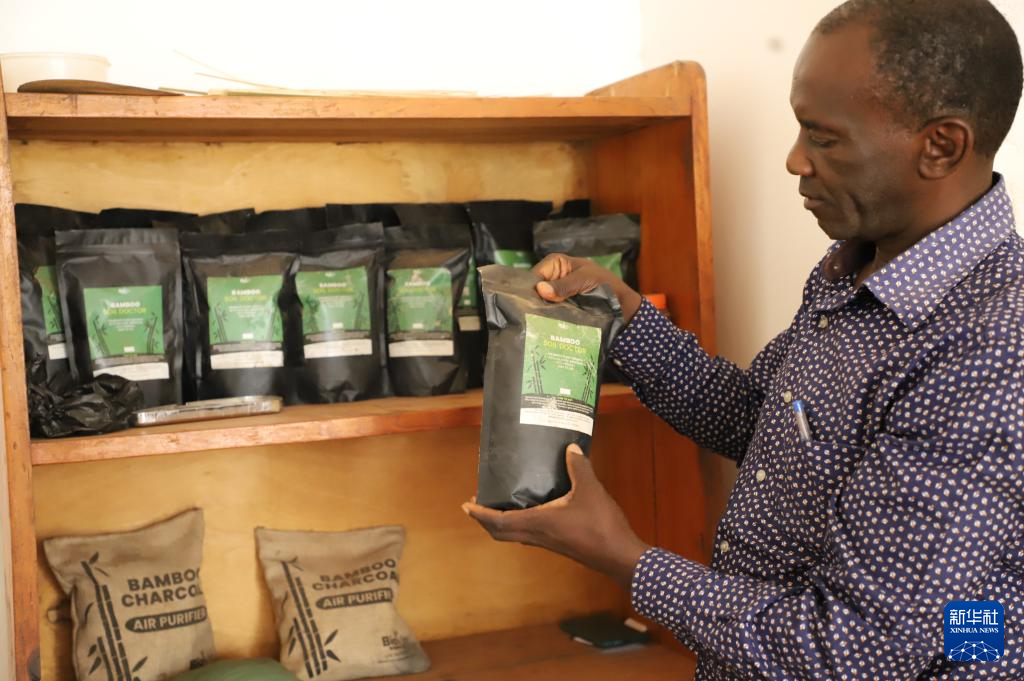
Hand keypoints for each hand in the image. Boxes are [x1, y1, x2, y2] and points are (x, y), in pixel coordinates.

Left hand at [462, 444, 650, 587]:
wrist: (619, 557)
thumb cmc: (601, 525)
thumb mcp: (590, 490)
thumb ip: (579, 467)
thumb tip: (571, 448)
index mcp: (538, 523)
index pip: (499, 521)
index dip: (481, 514)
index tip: (466, 505)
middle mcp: (538, 535)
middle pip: (502, 533)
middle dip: (486, 519)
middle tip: (477, 504)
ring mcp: (548, 543)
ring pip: (515, 535)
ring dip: (501, 523)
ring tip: (499, 505)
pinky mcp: (559, 545)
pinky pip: (529, 535)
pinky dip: (520, 524)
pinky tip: (531, 510)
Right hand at [532, 254, 642, 321]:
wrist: (620, 304)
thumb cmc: (604, 284)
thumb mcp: (584, 280)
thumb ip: (564, 285)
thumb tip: (540, 289)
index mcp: (556, 263)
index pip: (534, 275)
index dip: (530, 288)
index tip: (527, 303)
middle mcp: (552, 277)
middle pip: (535, 290)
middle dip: (533, 302)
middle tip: (529, 317)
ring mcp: (555, 294)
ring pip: (541, 303)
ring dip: (540, 313)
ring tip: (535, 325)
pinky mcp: (560, 308)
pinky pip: (549, 313)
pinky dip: (548, 319)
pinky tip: (543, 328)